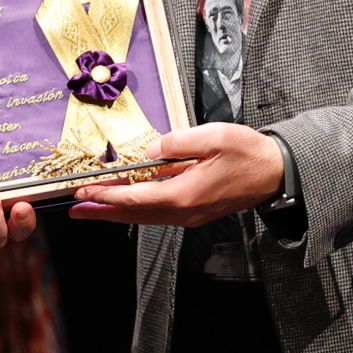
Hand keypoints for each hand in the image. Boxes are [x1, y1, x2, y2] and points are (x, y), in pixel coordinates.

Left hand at [68, 124, 283, 227]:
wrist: (276, 172)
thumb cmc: (248, 152)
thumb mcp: (213, 136)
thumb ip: (177, 142)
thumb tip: (149, 152)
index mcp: (184, 194)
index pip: (134, 198)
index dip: (106, 195)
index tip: (83, 192)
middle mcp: (184, 211)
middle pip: (134, 214)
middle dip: (103, 211)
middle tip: (75, 209)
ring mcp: (190, 214)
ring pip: (145, 216)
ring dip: (117, 212)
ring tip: (92, 207)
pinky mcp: (196, 211)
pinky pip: (158, 213)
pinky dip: (137, 209)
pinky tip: (127, 202)